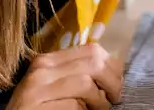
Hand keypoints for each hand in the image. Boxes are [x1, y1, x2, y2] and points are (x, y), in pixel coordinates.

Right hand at [7, 42, 123, 109]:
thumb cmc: (37, 108)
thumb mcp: (54, 86)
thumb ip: (75, 74)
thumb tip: (113, 71)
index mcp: (48, 60)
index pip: (91, 50)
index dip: (111, 66)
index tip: (116, 82)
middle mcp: (42, 69)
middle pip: (93, 63)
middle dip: (111, 82)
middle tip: (115, 98)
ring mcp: (37, 88)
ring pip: (85, 85)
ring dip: (99, 101)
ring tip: (99, 109)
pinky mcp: (37, 107)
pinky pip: (74, 106)